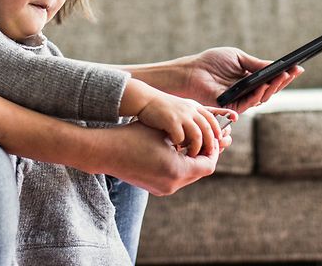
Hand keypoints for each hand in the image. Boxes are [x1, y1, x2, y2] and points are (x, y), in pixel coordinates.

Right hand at [92, 123, 231, 195]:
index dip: (214, 151)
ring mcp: (164, 189)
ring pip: (189, 176)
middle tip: (206, 143)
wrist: (107, 152)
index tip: (214, 139)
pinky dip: (181, 166)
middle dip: (204, 157)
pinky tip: (176, 152)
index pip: (208, 165)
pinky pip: (177, 178)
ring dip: (192, 162)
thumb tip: (207, 135)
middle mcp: (173, 184)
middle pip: (200, 173)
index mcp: (177, 170)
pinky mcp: (155, 189)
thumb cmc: (135, 136)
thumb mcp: (165, 132)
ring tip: (190, 146)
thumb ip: (187, 136)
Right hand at [136, 91, 236, 156]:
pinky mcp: (171, 120)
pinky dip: (179, 145)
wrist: (145, 100)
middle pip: (207, 129)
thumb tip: (201, 137)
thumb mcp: (181, 110)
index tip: (218, 143)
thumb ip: (191, 120)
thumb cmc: (162, 109)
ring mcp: (181, 115)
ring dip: (195, 148)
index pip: (212, 120)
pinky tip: (174, 149)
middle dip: (210, 144)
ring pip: (197, 136)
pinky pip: (180, 137)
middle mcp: (190, 110)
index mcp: (194, 108)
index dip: (217, 132)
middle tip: (208, 155)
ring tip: (191, 156)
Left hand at [172, 47, 303, 112]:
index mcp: (251, 80)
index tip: (298, 67)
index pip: (272, 79)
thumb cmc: (213, 62)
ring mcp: (242, 100)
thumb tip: (277, 65)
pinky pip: (249, 103)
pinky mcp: (233, 108)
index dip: (285, 75)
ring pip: (263, 97)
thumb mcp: (239, 58)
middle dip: (283, 81)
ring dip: (274, 87)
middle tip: (293, 72)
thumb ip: (256, 64)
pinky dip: (258, 94)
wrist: (193, 71)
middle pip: (271, 90)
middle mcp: (249, 92)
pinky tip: (263, 85)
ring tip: (282, 76)